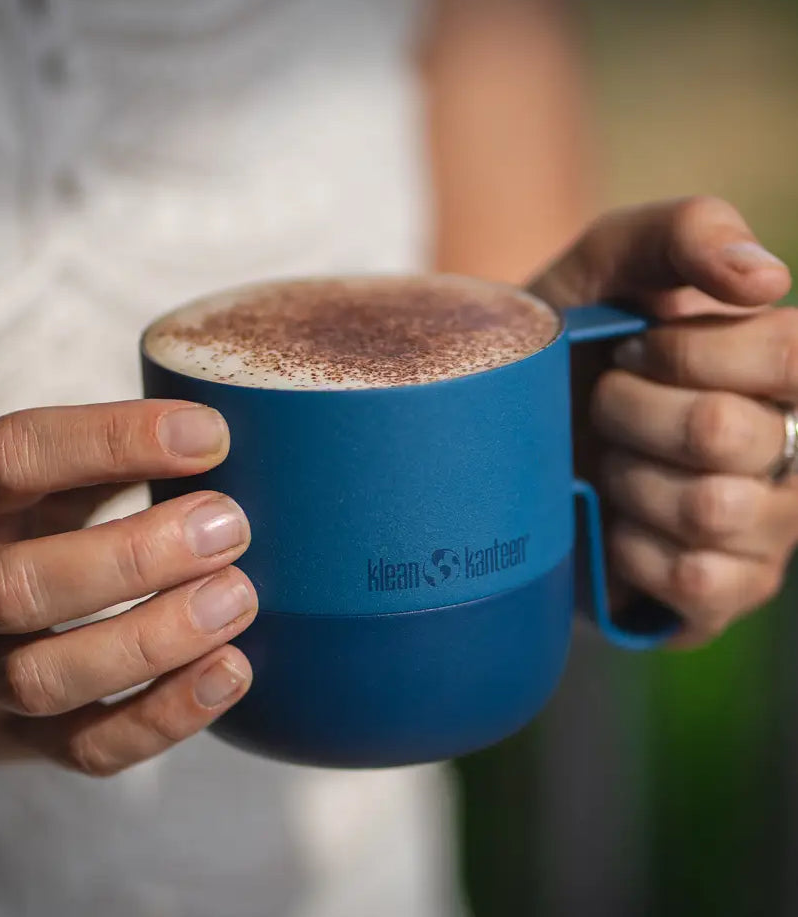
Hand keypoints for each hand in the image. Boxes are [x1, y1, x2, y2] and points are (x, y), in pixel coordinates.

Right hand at [0, 400, 255, 773]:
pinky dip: (164, 715)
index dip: (112, 440)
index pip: (15, 456)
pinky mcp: (17, 738)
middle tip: (228, 527)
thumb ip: (111, 460)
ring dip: (156, 639)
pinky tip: (231, 671)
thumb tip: (221, 435)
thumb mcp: (53, 480)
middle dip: (136, 558)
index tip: (211, 435)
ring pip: (44, 676)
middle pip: (17, 585)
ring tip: (238, 597)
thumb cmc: (37, 530)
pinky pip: (84, 746)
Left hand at [529, 196, 794, 645]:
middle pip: (725, 434)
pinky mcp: (725, 597)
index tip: (630, 350)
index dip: (688, 353)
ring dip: (625, 480)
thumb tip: (766, 279)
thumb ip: (683, 234)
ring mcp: (765, 531)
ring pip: (710, 509)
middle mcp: (789, 450)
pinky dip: (630, 549)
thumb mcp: (605, 266)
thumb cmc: (565, 343)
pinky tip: (611, 527)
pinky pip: (695, 580)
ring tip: (603, 467)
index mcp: (779, 370)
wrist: (503, 429)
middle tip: (599, 410)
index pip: (789, 357)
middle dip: (628, 413)